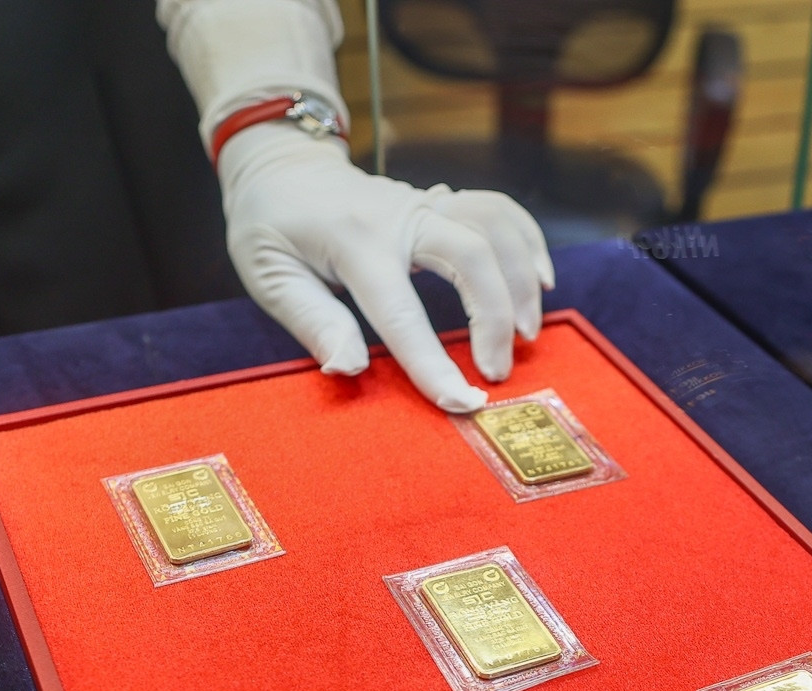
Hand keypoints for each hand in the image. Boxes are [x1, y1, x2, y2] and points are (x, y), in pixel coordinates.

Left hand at [218, 124, 553, 411]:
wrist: (282, 165)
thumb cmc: (271, 225)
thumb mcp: (270, 274)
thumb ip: (312, 321)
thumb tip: (348, 369)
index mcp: (354, 241)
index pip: (400, 312)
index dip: (432, 363)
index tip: (461, 404)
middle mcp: (400, 215)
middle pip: (472, 256)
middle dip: (494, 317)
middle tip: (495, 372)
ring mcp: (425, 203)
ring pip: (495, 228)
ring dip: (520, 281)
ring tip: (526, 334)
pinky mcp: (441, 201)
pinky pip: (499, 210)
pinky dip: (528, 242)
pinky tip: (540, 281)